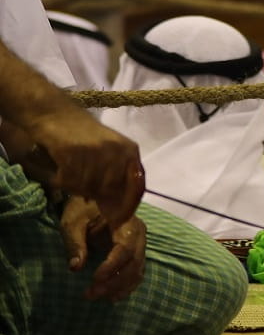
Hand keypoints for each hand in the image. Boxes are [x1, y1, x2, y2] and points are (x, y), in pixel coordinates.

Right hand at [27, 107, 144, 225]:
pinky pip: (70, 182)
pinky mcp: (74, 152)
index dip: (128, 205)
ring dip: (77, 186)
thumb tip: (119, 211)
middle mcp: (117, 151)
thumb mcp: (108, 152)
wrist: (55, 114)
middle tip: (82, 186)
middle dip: (97, 195)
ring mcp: (96, 151)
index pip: (136, 185)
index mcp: (129, 151)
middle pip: (111, 190)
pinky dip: (63, 181)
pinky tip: (61, 168)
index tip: (120, 220)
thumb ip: (116, 178)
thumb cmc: (82, 136)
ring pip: (89, 188)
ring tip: (71, 171)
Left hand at [59, 195, 146, 301]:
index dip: (112, 266)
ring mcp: (140, 244)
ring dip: (119, 287)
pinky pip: (136, 272)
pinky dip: (126, 286)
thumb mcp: (73, 223)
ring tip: (97, 296)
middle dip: (114, 282)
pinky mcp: (136, 253)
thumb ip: (75, 243)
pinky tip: (112, 297)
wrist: (95, 198)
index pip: (125, 249)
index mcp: (126, 223)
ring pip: (137, 271)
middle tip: (91, 294)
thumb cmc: (82, 210)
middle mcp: (139, 235)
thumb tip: (75, 268)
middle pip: (134, 263)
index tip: (95, 279)